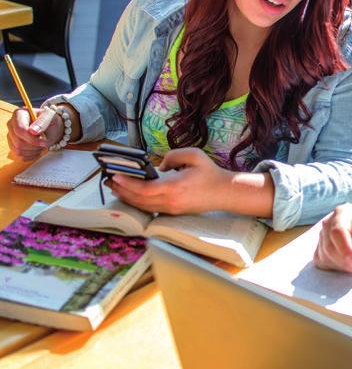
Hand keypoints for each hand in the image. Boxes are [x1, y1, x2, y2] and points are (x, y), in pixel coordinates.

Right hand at [7, 107, 63, 160]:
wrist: (51, 128)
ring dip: (35, 151)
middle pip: (19, 142)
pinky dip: (33, 155)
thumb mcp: (51, 118)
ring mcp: (11, 136)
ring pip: (19, 150)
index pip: (20, 129)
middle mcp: (11, 125)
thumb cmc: (51, 121)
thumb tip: (33, 131)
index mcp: (19, 114)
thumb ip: (43, 122)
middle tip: (45, 142)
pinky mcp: (13, 146)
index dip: (32, 138)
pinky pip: (21, 156)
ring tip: (42, 144)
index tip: (44, 142)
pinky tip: (38, 149)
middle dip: (35, 145)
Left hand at [106, 147, 231, 214]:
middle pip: (139, 200)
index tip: (115, 175)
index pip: (144, 189)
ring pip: (142, 206)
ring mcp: (171, 209)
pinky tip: (131, 195)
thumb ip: (173, 156)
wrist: (225, 192)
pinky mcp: (173, 212)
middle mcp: (170, 201)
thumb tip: (158, 166)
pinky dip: (137, 202)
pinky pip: (150, 208)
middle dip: (121, 190)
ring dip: (127, 198)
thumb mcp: (194, 155)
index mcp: (175, 187)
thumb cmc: (210, 173)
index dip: (127, 183)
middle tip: (108, 180)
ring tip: (115, 188)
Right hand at [313, 201, 351, 274]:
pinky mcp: (321, 248)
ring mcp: (322, 236)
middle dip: (344, 261)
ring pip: (324, 256)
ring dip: (341, 266)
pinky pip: (322, 261)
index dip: (344, 248)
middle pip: (329, 246)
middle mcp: (328, 223)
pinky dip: (334, 267)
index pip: (337, 231)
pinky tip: (348, 267)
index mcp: (342, 213)